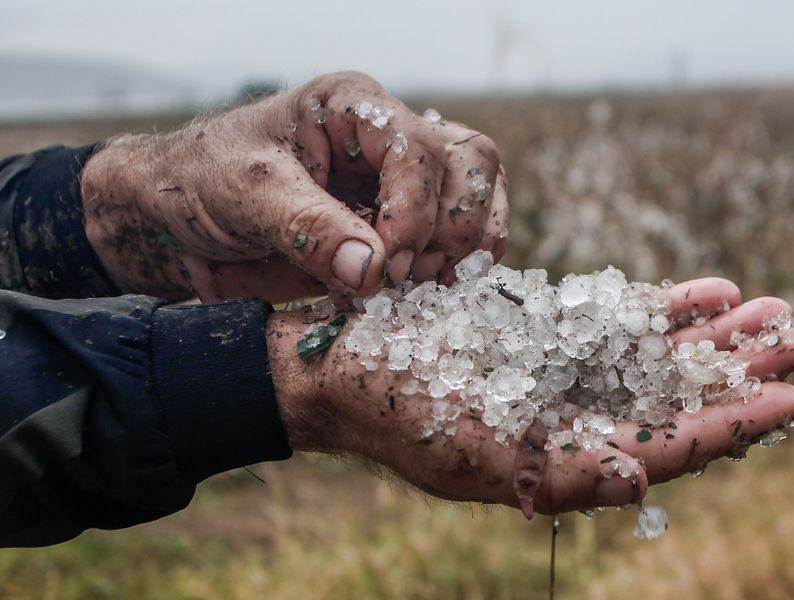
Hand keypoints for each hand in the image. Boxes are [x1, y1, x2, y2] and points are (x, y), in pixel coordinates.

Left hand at [81, 71, 506, 301]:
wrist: (180, 217)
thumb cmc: (203, 184)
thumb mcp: (246, 196)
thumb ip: (308, 229)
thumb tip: (373, 272)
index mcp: (352, 107)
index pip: (417, 150)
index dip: (412, 213)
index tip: (385, 268)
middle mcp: (388, 136)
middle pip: (470, 162)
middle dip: (455, 226)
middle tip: (415, 276)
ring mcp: (399, 179)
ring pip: (478, 192)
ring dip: (468, 245)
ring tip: (428, 284)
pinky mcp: (399, 221)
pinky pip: (455, 235)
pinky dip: (456, 265)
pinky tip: (430, 290)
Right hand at [267, 277, 793, 514]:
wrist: (342, 361)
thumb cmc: (391, 410)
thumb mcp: (469, 453)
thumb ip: (556, 471)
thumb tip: (639, 481)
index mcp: (561, 462)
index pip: (663, 448)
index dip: (726, 425)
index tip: (783, 399)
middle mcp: (570, 420)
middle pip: (673, 397)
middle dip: (736, 369)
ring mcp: (561, 372)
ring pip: (655, 356)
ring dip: (713, 334)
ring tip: (772, 309)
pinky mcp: (544, 332)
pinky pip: (616, 319)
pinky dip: (662, 306)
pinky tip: (706, 292)